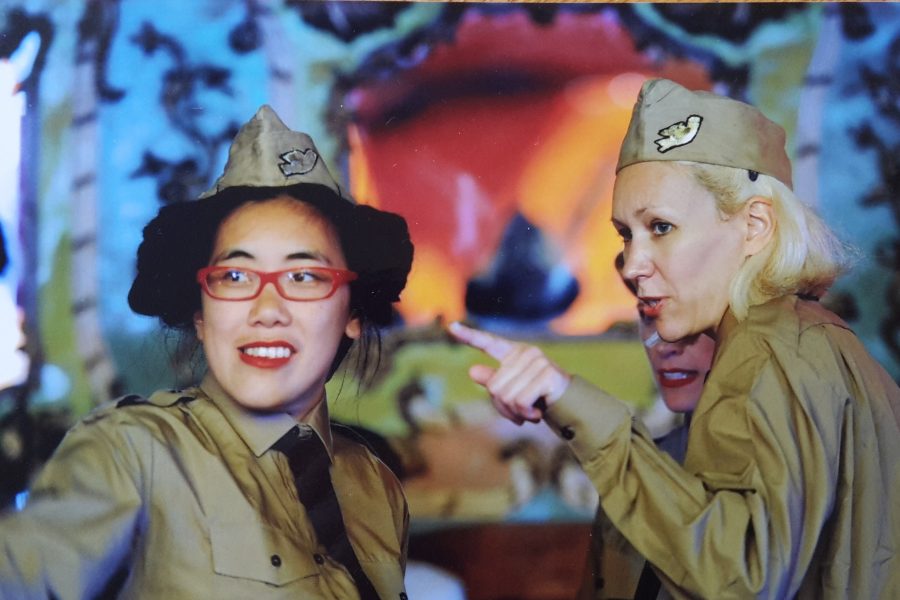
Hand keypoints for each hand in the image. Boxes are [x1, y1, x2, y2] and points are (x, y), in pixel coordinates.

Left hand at [448, 322, 571, 424]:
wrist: (568, 405)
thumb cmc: (537, 397)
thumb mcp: (512, 390)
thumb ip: (493, 381)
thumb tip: (472, 371)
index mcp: (513, 353)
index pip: (488, 343)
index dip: (469, 336)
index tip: (451, 327)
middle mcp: (525, 352)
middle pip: (495, 387)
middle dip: (503, 407)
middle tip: (518, 413)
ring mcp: (537, 361)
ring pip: (507, 396)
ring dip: (515, 413)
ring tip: (528, 413)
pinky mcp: (546, 375)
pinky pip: (520, 401)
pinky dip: (525, 413)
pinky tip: (536, 413)